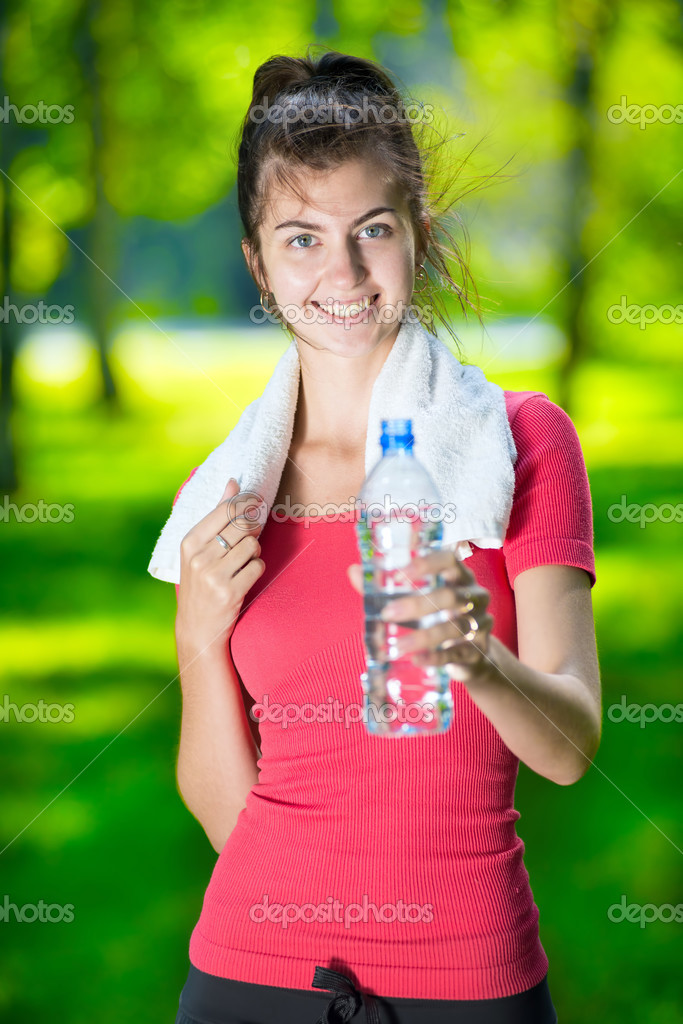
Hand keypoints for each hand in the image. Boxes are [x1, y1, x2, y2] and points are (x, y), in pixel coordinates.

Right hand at [176, 478, 265, 653]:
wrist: (197, 628)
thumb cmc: (200, 583)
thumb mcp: (198, 550)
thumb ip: (216, 517)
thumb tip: (233, 482)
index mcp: (189, 542)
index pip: (224, 510)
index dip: (246, 503)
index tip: (255, 501)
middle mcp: (199, 557)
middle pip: (242, 526)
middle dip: (252, 528)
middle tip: (251, 535)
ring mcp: (214, 575)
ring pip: (252, 545)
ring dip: (254, 551)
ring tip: (243, 561)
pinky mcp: (230, 592)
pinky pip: (258, 566)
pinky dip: (256, 569)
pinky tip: (245, 577)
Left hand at [347, 547, 494, 682]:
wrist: (468, 655)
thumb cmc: (435, 617)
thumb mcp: (413, 601)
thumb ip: (385, 588)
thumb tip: (354, 571)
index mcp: (459, 576)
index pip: (449, 560)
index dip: (426, 564)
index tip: (397, 574)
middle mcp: (475, 596)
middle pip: (450, 596)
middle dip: (417, 605)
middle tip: (388, 614)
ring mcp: (481, 623)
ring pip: (454, 628)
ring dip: (423, 637)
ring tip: (398, 646)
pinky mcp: (479, 650)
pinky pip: (457, 653)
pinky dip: (436, 657)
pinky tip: (417, 660)